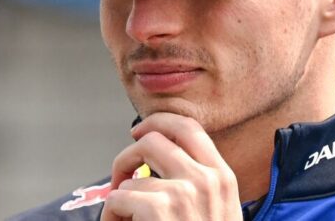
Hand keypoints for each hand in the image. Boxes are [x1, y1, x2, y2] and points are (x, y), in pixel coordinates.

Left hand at [101, 112, 241, 219]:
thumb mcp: (216, 213)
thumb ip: (195, 185)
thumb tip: (150, 169)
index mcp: (222, 177)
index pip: (189, 126)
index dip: (157, 122)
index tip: (138, 132)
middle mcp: (206, 179)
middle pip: (153, 139)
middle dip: (128, 155)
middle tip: (121, 179)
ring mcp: (184, 193)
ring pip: (132, 174)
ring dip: (118, 197)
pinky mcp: (160, 209)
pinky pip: (118, 198)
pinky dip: (111, 217)